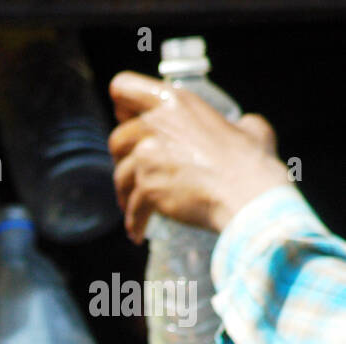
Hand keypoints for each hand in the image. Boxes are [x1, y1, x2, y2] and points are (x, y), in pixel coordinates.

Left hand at [107, 71, 286, 242]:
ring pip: (119, 176)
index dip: (121, 103)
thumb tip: (242, 126)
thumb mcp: (250, 128)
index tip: (125, 117)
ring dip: (125, 192)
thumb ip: (236, 123)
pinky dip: (134, 221)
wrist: (248, 196)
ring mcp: (147, 158)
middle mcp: (155, 126)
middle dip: (122, 157)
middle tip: (135, 170)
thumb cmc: (252, 162)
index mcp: (175, 103)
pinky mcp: (145, 188)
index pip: (123, 87)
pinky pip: (131, 208)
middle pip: (116, 139)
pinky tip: (138, 231)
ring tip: (136, 205)